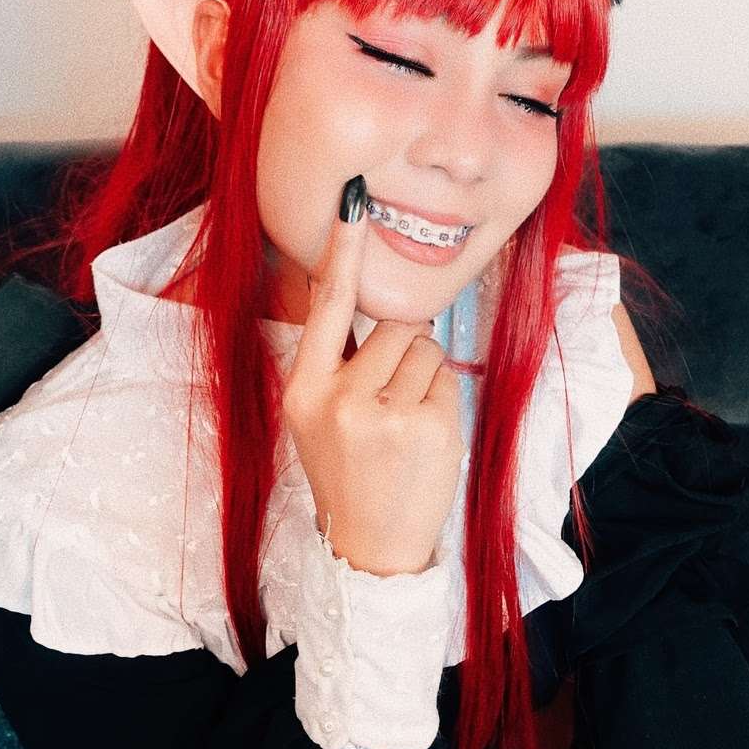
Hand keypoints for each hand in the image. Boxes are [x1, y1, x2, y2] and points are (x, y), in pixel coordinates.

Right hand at [281, 176, 466, 576]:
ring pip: (425, 346)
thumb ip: (336, 364)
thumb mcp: (317, 419)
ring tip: (405, 420)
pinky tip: (423, 436)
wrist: (369, 550)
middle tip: (391, 396)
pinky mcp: (423, 427)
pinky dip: (442, 399)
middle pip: (394, 324)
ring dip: (425, 373)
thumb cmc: (349, 474)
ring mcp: (381, 414)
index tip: (353, 198)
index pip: (325, 305)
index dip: (342, 248)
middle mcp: (336, 397)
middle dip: (404, 346)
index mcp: (303, 389)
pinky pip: (446, 378)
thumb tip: (370, 299)